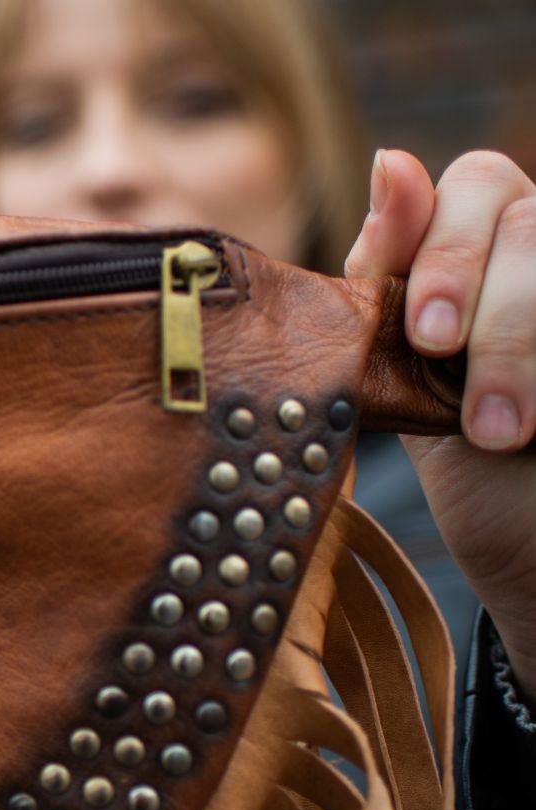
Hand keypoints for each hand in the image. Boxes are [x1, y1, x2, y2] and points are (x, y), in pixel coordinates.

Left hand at [345, 149, 535, 692]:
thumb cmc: (469, 462)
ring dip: (522, 344)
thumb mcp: (408, 374)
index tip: (422, 334)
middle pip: (530, 219)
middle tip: (466, 394)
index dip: (446, 247)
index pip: (476, 182)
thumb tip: (390, 160)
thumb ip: (390, 279)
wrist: (535, 546)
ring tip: (503, 433)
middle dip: (491, 308)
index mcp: (492, 243)